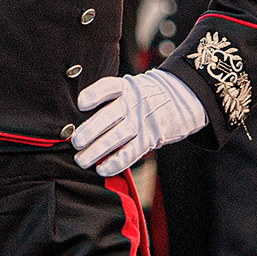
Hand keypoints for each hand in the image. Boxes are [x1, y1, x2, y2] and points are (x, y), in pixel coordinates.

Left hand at [71, 68, 208, 176]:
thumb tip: (78, 120)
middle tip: (75, 142)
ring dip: (98, 150)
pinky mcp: (151, 137)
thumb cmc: (145, 96)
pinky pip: (132, 152)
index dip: (94, 95)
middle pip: (109, 116)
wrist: (181, 99)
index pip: (108, 87)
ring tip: (81, 160)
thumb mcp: (130, 87)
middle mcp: (134, 102)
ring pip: (118, 136)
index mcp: (126, 87)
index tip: (81, 104)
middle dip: (90, 130)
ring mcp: (143, 120)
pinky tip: (102, 169)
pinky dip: (116, 162)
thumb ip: (109, 98)